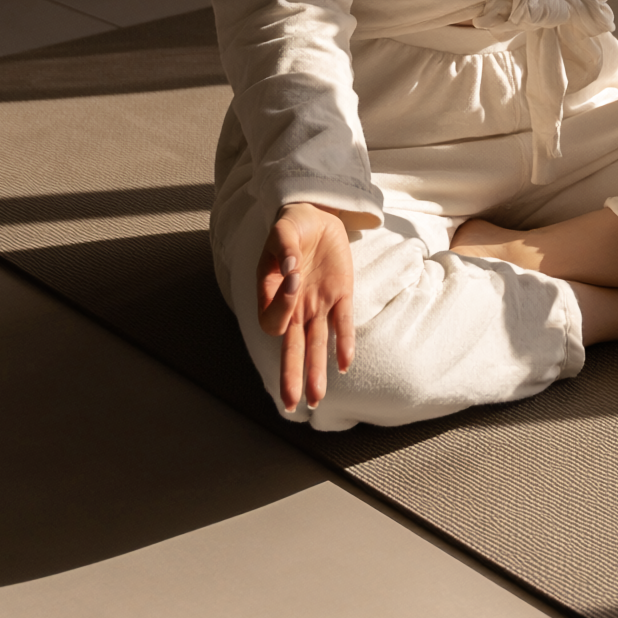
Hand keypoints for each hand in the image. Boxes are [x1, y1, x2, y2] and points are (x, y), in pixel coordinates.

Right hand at [257, 202, 355, 411]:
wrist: (316, 214)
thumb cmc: (292, 226)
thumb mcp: (283, 229)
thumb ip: (283, 246)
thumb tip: (289, 266)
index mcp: (272, 294)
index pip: (273, 318)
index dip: (283, 304)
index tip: (293, 276)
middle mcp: (295, 306)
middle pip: (291, 346)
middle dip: (291, 374)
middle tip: (290, 403)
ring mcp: (318, 304)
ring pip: (315, 344)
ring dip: (316, 370)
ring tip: (316, 400)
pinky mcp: (341, 295)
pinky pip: (342, 324)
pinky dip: (344, 343)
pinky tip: (345, 364)